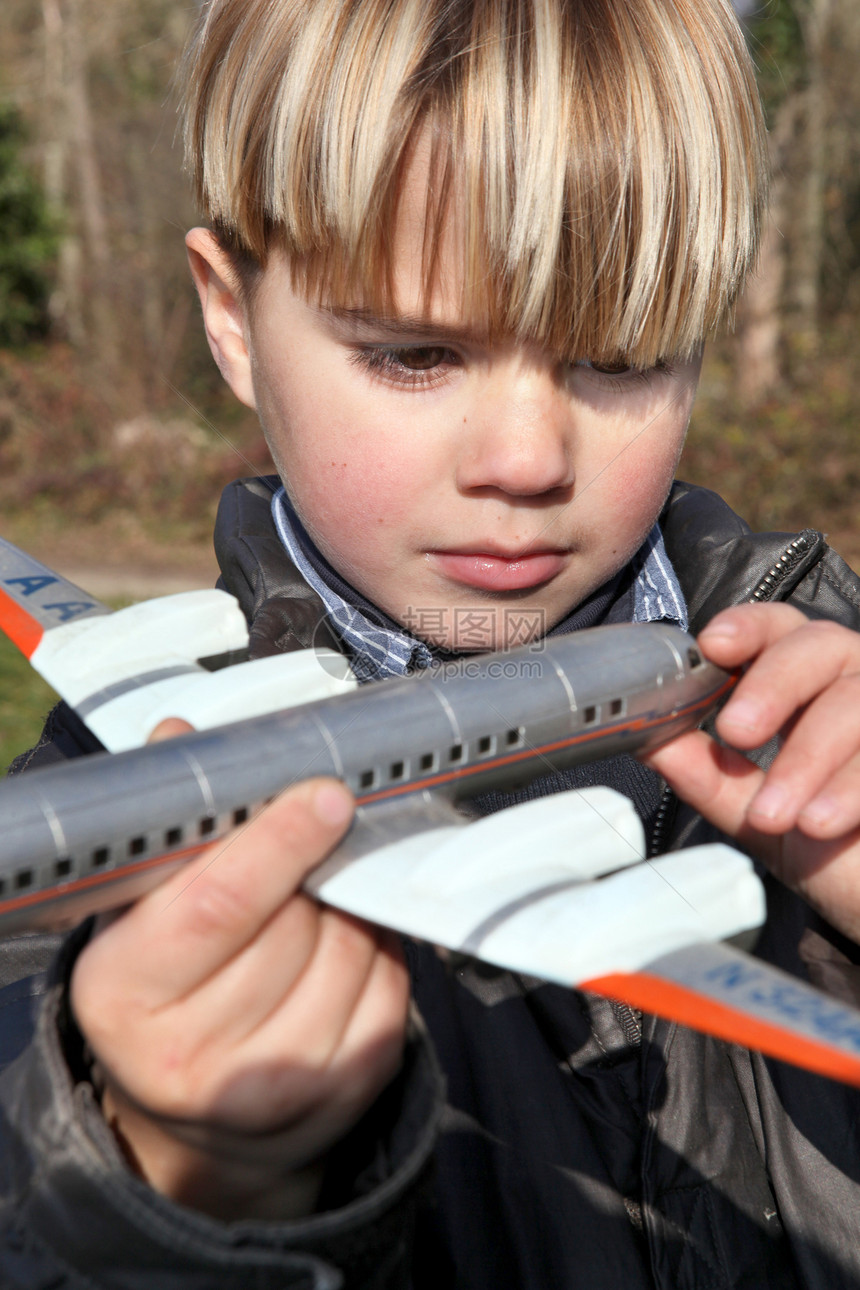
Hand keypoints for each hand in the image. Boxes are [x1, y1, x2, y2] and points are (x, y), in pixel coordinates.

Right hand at [70, 725, 408, 1219]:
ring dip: (349, 908)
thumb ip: (168, 822)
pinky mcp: (334, 1100)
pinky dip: (382, 951)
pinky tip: (347, 941)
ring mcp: (265, 1088)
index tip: (326, 795)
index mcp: (121, 992)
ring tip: (320, 899)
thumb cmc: (164, 981)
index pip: (217, 903)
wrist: (184, 1107)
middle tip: (315, 843)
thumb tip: (182, 738)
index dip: (281, 840)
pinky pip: (391, 992)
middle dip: (316, 871)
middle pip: (293, 926)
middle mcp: (185, 1055)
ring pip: (349, 952)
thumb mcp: (138, 907)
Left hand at [645, 603, 859, 944]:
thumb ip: (707, 775)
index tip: (712, 646)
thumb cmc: (833, 856)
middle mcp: (858, 688)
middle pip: (820, 644)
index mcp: (811, 691)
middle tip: (735, 732)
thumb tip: (646, 738)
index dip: (748, 626)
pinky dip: (850, 786)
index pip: (779, 631)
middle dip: (771, 685)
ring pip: (855, 700)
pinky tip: (821, 823)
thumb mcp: (757, 815)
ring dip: (806, 757)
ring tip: (774, 814)